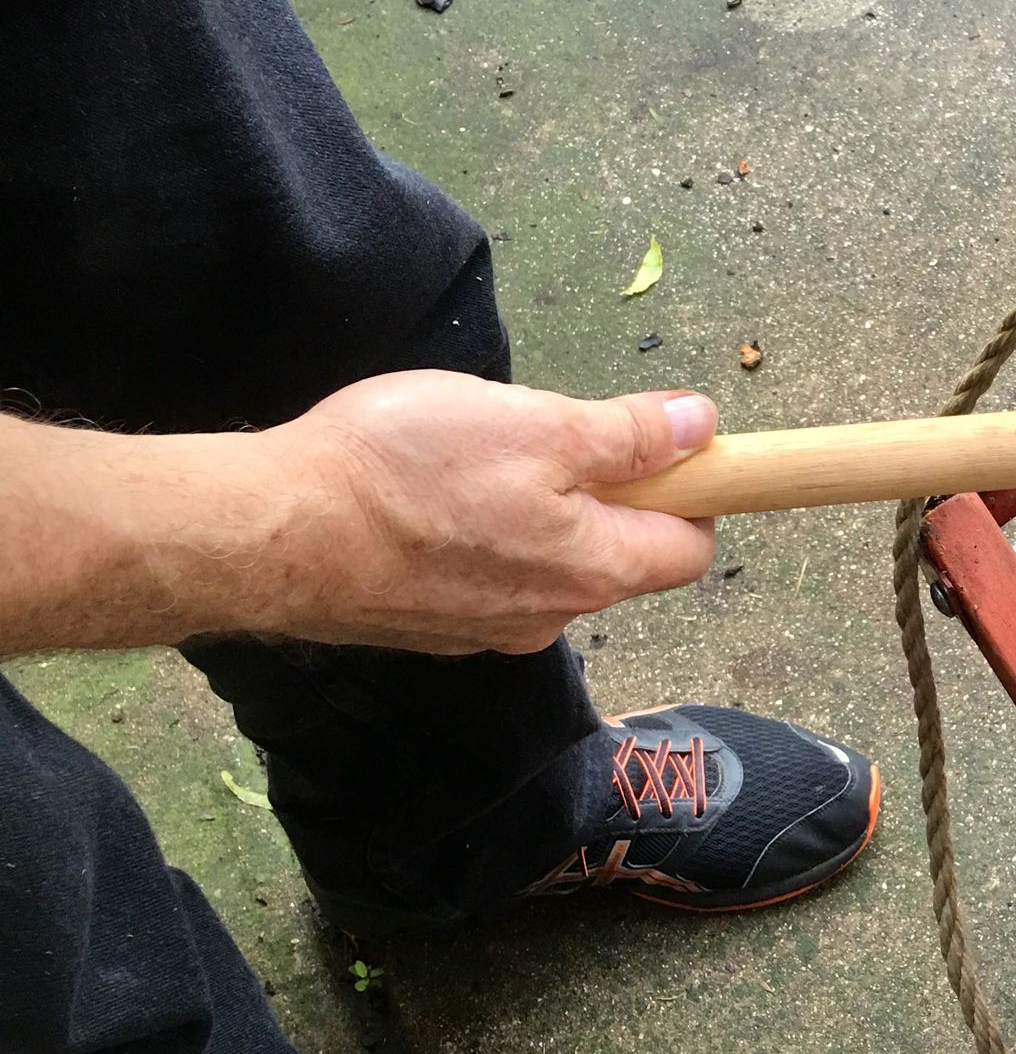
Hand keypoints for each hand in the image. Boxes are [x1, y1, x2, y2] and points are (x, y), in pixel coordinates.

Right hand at [250, 372, 719, 654]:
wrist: (275, 531)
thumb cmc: (410, 471)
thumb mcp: (541, 425)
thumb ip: (629, 436)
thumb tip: (702, 427)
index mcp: (596, 571)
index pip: (691, 548)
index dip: (692, 491)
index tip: (663, 444)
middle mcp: (552, 616)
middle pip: (618, 553)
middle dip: (605, 491)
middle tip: (549, 430)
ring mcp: (486, 628)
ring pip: (548, 561)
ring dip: (537, 507)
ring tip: (477, 454)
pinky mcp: (430, 622)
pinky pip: (486, 573)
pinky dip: (480, 531)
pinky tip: (431, 491)